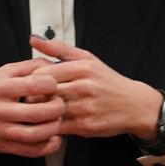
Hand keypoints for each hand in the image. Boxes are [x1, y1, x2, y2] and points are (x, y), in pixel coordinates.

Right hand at [0, 58, 64, 157]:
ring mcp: (0, 131)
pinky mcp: (3, 147)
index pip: (36, 84)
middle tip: (60, 103)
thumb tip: (55, 65)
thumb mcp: (1, 73)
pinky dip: (48, 146)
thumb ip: (28, 67)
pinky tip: (54, 137)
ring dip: (54, 127)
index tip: (53, 85)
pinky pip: (31, 151)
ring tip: (57, 119)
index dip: (52, 84)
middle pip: (39, 112)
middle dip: (58, 107)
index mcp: (0, 88)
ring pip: (36, 134)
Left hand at [29, 35, 163, 139]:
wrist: (134, 104)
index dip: (31, 81)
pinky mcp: (85, 126)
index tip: (31, 85)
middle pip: (42, 93)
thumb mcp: (87, 59)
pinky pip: (57, 127)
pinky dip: (49, 125)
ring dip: (40, 113)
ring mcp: (85, 107)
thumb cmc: (107, 81)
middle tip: (31, 100)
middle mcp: (84, 86)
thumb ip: (59, 49)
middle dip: (33, 98)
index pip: (42, 74)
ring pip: (48, 111)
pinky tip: (51, 121)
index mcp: (82, 68)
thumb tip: (33, 38)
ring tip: (38, 111)